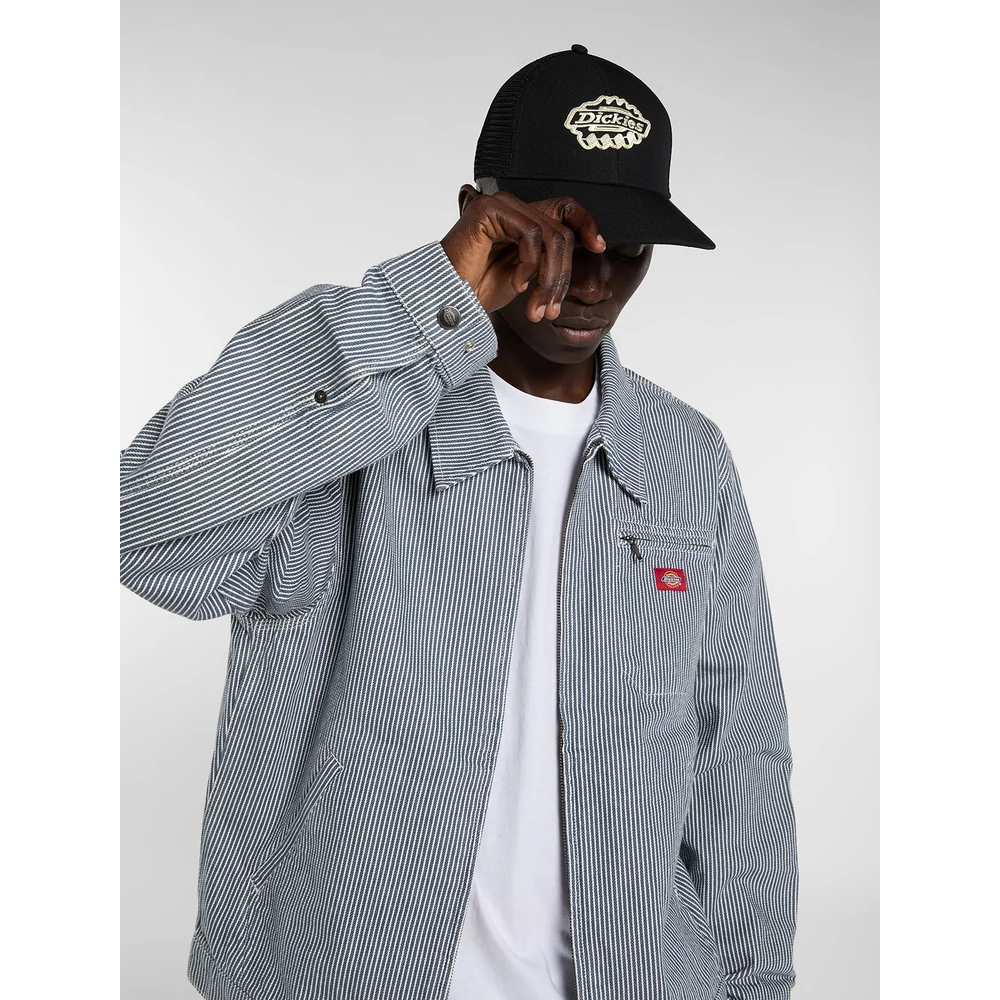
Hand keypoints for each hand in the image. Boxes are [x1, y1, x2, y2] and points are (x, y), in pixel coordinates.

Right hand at [440, 190, 605, 321]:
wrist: (450, 300)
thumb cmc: (480, 290)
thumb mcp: (528, 275)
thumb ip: (551, 259)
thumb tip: (590, 248)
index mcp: (523, 219)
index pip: (566, 209)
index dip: (587, 222)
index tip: (599, 247)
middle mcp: (514, 207)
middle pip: (562, 234)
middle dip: (562, 278)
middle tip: (550, 310)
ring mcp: (501, 205)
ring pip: (551, 237)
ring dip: (549, 279)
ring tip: (536, 307)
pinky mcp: (490, 209)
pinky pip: (530, 235)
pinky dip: (529, 265)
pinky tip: (516, 284)